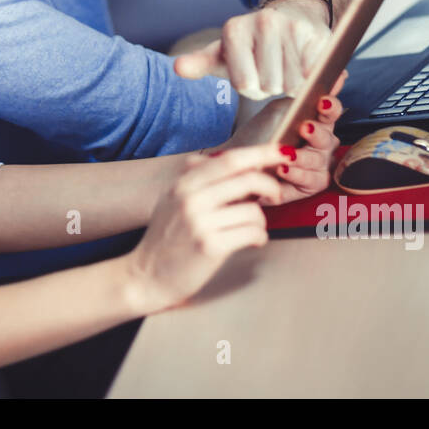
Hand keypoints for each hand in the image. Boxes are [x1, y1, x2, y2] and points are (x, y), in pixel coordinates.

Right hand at [124, 143, 286, 312]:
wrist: (147, 276)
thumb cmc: (164, 239)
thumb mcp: (172, 200)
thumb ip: (195, 178)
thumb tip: (220, 159)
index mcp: (184, 184)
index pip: (230, 159)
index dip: (261, 153)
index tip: (281, 152)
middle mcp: (191, 199)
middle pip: (247, 179)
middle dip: (271, 185)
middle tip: (275, 195)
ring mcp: (200, 223)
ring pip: (254, 210)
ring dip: (261, 220)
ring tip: (250, 228)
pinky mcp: (210, 247)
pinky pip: (252, 233)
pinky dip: (259, 237)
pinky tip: (251, 241)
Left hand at [173, 0, 329, 100]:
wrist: (292, 15)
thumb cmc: (252, 44)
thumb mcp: (222, 53)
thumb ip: (199, 63)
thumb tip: (178, 68)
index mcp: (235, 29)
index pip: (244, 83)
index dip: (251, 87)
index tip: (252, 73)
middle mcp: (264, 22)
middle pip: (270, 85)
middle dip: (272, 87)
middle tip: (273, 70)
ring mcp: (293, 27)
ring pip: (294, 84)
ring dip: (293, 85)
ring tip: (288, 67)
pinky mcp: (320, 35)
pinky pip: (316, 75)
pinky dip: (312, 78)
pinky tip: (306, 66)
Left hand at [203, 70, 346, 203]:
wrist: (241, 158)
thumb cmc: (263, 132)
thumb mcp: (280, 109)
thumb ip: (302, 94)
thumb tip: (334, 74)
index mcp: (319, 122)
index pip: (331, 112)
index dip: (330, 107)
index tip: (321, 101)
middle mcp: (323, 144)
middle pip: (328, 138)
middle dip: (316, 133)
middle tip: (304, 127)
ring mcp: (318, 166)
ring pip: (318, 161)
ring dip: (302, 156)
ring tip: (286, 153)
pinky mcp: (309, 186)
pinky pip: (308, 181)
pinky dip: (296, 175)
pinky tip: (283, 169)